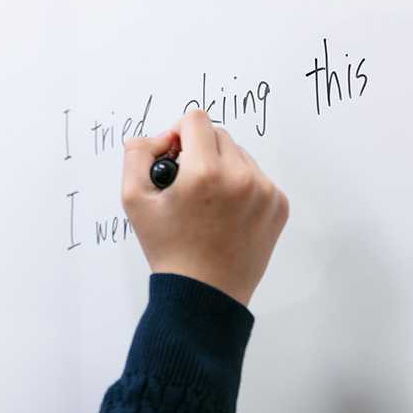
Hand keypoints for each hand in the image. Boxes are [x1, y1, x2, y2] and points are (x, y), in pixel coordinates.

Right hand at [121, 110, 287, 305]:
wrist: (203, 293)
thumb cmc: (169, 250)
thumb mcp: (134, 201)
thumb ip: (137, 155)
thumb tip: (157, 137)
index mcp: (205, 172)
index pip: (195, 119)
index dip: (178, 132)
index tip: (174, 156)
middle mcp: (241, 178)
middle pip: (219, 134)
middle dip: (200, 150)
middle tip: (187, 183)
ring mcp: (265, 192)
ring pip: (239, 155)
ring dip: (222, 167)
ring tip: (207, 202)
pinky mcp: (278, 205)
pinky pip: (257, 177)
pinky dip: (241, 187)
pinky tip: (225, 214)